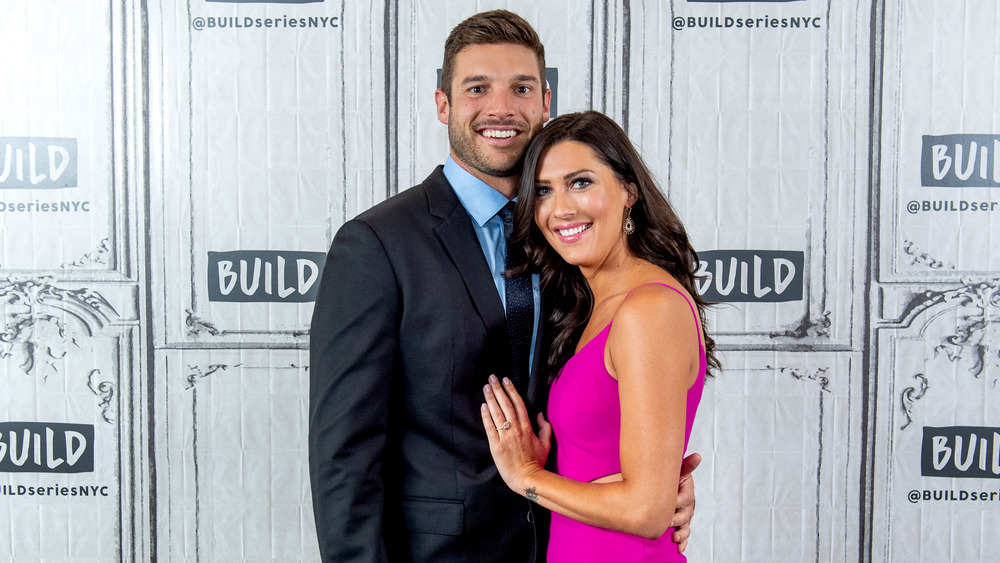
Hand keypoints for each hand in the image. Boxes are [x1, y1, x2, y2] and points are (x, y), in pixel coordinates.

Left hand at [481, 375, 551, 493]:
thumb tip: (539, 414)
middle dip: (498, 389)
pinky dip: (486, 416)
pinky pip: (490, 428)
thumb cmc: (537, 462)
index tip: (506, 379)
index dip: (511, 390)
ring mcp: (505, 437)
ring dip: (490, 398)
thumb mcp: (546, 443)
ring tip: (486, 387)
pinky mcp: (496, 446)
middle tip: (492, 378)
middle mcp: (516, 429)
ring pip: (497, 413)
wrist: (528, 478)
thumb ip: (544, 427)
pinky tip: (483, 406)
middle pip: (506, 404)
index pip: (518, 403)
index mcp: (528, 427)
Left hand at [670, 452, 700, 551]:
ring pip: (685, 527)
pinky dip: (683, 543)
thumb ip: (687, 465)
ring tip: (675, 538)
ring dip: (681, 534)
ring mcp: (684, 517)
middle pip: (685, 515)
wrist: (665, 487)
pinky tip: (680, 550)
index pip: (685, 499)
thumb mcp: (679, 471)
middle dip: (677, 520)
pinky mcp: (679, 524)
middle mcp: (687, 507)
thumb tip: (698, 455)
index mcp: (687, 494)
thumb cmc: (673, 479)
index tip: (671, 503)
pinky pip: (683, 535)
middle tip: (668, 522)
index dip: (678, 502)